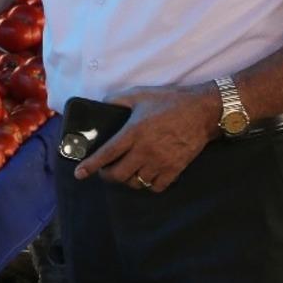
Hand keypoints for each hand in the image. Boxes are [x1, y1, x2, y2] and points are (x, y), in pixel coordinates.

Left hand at [74, 83, 220, 192]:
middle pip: (119, 175)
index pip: (107, 153)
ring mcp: (161, 162)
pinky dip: (148, 185)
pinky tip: (146, 175)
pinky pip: (157, 187)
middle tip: (105, 171)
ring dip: (127, 180)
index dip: (91, 166)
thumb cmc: (169, 101)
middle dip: (107, 176)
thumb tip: (102, 104)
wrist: (202, 111)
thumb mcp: (139, 95)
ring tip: (126, 171)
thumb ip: (117, 100)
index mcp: (133, 132)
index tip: (79, 174)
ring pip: (137, 183)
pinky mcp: (176, 169)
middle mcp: (145, 150)